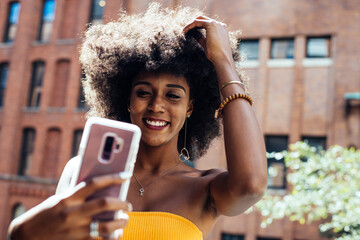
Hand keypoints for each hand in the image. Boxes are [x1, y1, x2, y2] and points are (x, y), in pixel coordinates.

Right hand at [9, 173, 131, 239]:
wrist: (26, 237)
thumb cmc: (44, 215)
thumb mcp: (58, 201)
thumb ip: (77, 196)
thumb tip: (101, 189)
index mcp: (67, 199)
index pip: (94, 184)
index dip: (112, 178)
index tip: (126, 175)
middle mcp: (72, 213)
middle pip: (104, 204)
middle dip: (121, 203)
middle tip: (128, 204)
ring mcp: (75, 230)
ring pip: (106, 226)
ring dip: (121, 223)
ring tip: (125, 220)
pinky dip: (112, 238)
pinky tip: (116, 234)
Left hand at [183, 16, 233, 65]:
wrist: (222, 58)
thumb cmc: (215, 54)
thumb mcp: (206, 43)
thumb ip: (200, 37)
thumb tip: (193, 33)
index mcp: (220, 29)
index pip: (206, 24)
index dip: (197, 26)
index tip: (189, 32)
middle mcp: (219, 24)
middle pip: (203, 19)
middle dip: (193, 23)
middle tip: (185, 30)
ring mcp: (216, 23)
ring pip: (199, 19)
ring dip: (190, 24)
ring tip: (184, 31)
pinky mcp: (211, 24)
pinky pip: (197, 22)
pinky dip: (190, 25)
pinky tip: (185, 30)